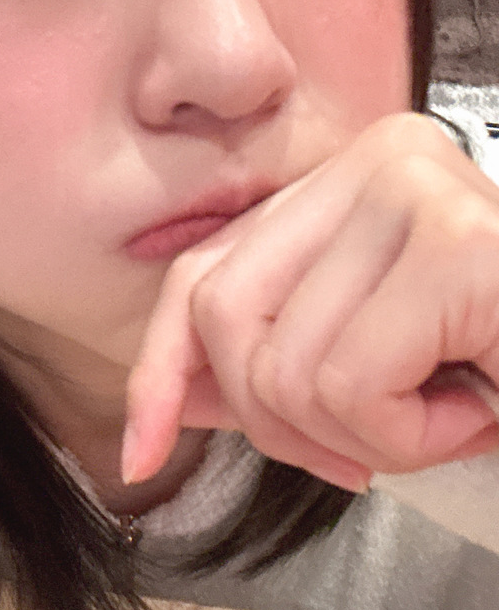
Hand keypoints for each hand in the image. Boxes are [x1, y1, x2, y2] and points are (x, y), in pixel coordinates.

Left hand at [122, 113, 498, 491]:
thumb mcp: (373, 361)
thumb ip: (273, 360)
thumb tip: (166, 400)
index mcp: (352, 179)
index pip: (206, 272)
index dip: (162, 367)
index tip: (142, 451)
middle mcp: (382, 158)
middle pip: (227, 317)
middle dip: (280, 424)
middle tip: (369, 447)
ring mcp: (421, 191)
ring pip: (283, 366)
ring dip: (363, 438)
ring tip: (444, 416)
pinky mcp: (459, 247)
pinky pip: (349, 384)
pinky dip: (405, 438)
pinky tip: (472, 413)